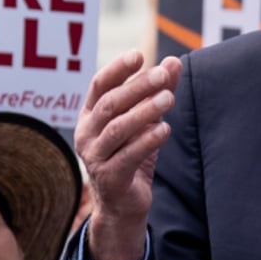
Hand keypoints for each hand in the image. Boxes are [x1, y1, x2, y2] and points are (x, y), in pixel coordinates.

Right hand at [74, 50, 181, 259]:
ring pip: (118, 128)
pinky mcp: (110, 178)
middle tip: (163, 75)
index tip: (139, 55)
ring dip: (144, 111)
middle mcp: (86, 134)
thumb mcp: (145, 120)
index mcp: (90, 115)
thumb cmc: (132, 154)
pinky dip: (147, 140)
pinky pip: (128, 156)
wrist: (123, 204)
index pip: (100, 85)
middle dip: (137, 87)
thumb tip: (174, 61)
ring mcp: (95, 157)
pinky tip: (165, 129)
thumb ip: (157, 91)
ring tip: (168, 99)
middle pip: (110, 104)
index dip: (118, 69)